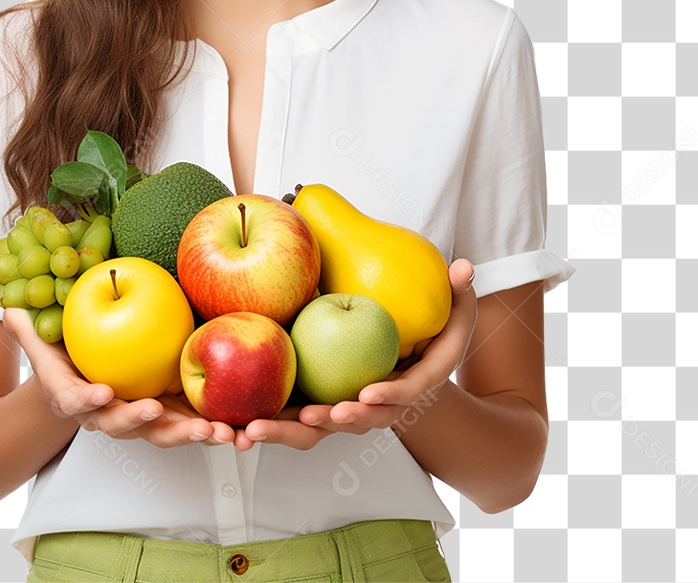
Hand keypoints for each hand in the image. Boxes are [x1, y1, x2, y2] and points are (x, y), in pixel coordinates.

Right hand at [2, 308, 235, 447]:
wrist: (84, 385)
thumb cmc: (64, 361)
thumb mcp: (44, 345)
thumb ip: (30, 329)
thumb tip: (9, 309)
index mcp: (74, 399)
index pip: (75, 402)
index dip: (86, 401)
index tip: (99, 393)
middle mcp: (106, 415)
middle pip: (122, 425)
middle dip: (140, 421)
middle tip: (154, 411)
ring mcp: (138, 419)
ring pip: (160, 432)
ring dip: (185, 433)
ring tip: (212, 431)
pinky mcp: (165, 415)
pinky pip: (186, 423)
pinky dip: (208, 428)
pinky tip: (233, 429)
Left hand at [232, 258, 477, 450]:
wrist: (411, 371)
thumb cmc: (429, 341)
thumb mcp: (451, 318)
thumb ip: (458, 294)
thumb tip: (464, 265)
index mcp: (409, 388)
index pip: (400, 395)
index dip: (386, 397)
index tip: (368, 394)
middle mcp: (375, 408)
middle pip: (351, 423)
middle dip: (330, 423)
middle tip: (313, 416)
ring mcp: (343, 411)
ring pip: (313, 430)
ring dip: (285, 432)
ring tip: (254, 430)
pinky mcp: (316, 407)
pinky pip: (290, 419)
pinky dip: (265, 424)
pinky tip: (233, 426)